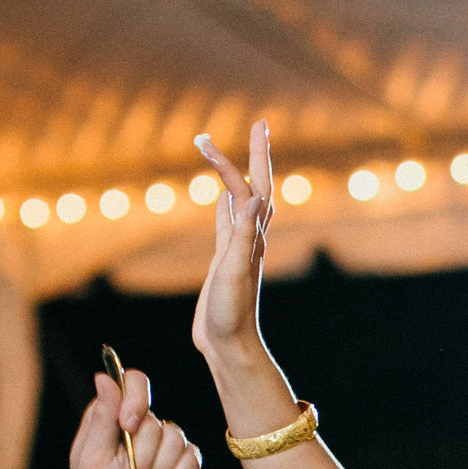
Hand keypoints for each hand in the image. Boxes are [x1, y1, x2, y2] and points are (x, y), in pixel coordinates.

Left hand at [65, 367, 200, 468]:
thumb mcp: (90, 458)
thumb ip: (101, 418)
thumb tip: (104, 377)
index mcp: (113, 415)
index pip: (135, 382)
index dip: (137, 399)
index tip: (128, 425)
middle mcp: (142, 425)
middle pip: (156, 424)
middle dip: (140, 461)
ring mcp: (165, 446)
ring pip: (177, 442)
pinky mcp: (182, 467)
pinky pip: (192, 461)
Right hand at [193, 121, 272, 370]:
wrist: (229, 345)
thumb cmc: (231, 313)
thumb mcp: (234, 272)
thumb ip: (241, 235)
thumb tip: (252, 198)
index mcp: (251, 237)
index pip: (247, 188)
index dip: (234, 161)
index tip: (209, 142)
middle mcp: (250, 237)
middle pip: (257, 185)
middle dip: (257, 154)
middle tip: (259, 123)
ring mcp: (238, 248)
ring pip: (242, 200)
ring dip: (237, 173)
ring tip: (229, 152)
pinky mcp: (225, 261)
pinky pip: (227, 223)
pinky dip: (225, 204)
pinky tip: (221, 195)